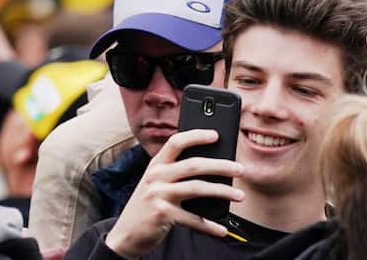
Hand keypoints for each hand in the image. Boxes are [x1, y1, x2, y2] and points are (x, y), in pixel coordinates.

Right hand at [104, 129, 243, 258]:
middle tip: (240, 169)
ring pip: (197, 188)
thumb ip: (174, 173)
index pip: (176, 142)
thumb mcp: (155, 183)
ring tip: (239, 196)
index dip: (196, 136)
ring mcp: (159, 195)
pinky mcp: (163, 214)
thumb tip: (211, 169)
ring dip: (222, 192)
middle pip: (193, 164)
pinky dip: (210, 226)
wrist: (127, 232)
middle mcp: (156, 176)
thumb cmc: (148, 204)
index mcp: (155, 165)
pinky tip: (221, 229)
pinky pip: (193, 219)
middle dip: (220, 165)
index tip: (216, 134)